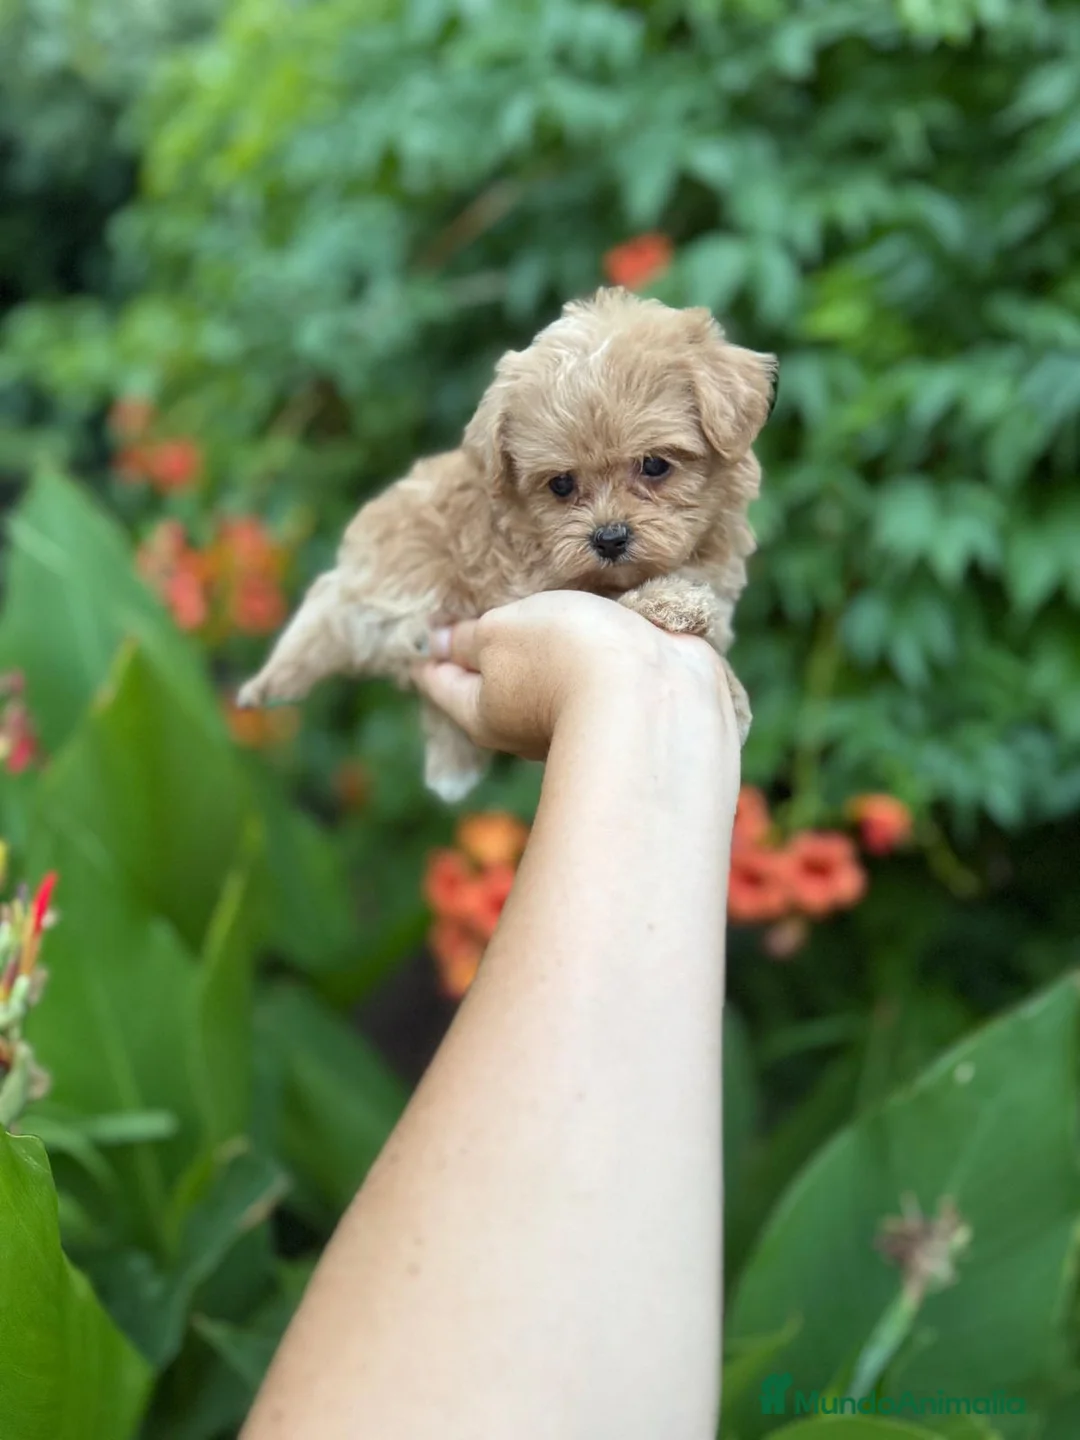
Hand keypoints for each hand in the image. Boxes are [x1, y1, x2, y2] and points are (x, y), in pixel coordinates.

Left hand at [412, 590, 735, 761]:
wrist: (657, 692)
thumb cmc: (565, 657)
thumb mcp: (500, 634)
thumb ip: (469, 637)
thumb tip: (439, 644)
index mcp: (480, 711)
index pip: (439, 681)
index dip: (432, 650)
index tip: (430, 622)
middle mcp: (523, 723)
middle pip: (493, 684)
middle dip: (487, 649)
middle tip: (483, 607)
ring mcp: (576, 714)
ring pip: (547, 675)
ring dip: (543, 646)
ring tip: (542, 603)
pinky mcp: (623, 699)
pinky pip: (592, 668)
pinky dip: (587, 646)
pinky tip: (594, 619)